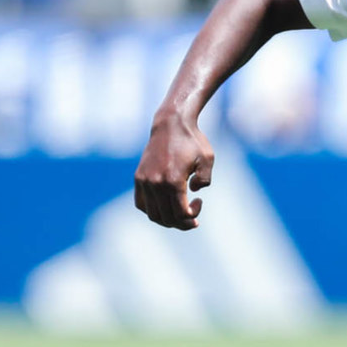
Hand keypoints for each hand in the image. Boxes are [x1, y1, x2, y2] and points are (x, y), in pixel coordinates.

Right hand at [133, 112, 213, 229]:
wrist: (171, 123)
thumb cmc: (192, 141)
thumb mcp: (207, 159)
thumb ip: (205, 179)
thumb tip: (192, 192)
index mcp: (173, 180)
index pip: (181, 213)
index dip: (192, 216)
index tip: (199, 202)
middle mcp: (156, 183)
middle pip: (167, 218)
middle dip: (182, 222)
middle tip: (192, 217)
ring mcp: (145, 181)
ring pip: (152, 215)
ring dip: (167, 220)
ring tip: (178, 215)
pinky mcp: (138, 177)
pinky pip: (141, 204)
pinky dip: (152, 210)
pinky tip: (164, 205)